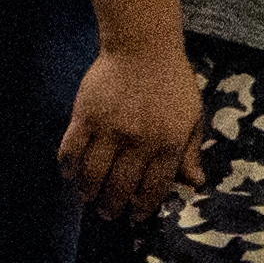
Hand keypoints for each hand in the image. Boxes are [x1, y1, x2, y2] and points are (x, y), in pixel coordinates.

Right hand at [58, 38, 204, 219]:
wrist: (143, 46)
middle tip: (109, 213)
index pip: (154, 187)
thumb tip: (195, 184)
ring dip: (89, 192)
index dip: (143, 207)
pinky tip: (70, 175)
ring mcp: (110, 129)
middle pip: (121, 187)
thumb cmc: (172, 82)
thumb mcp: (192, 116)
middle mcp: (139, 140)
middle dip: (113, 207)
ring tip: (89, 197)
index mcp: (169, 142)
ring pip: (93, 175)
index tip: (135, 216)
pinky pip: (71, 151)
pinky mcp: (85, 117)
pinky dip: (68, 168)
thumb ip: (190, 152)